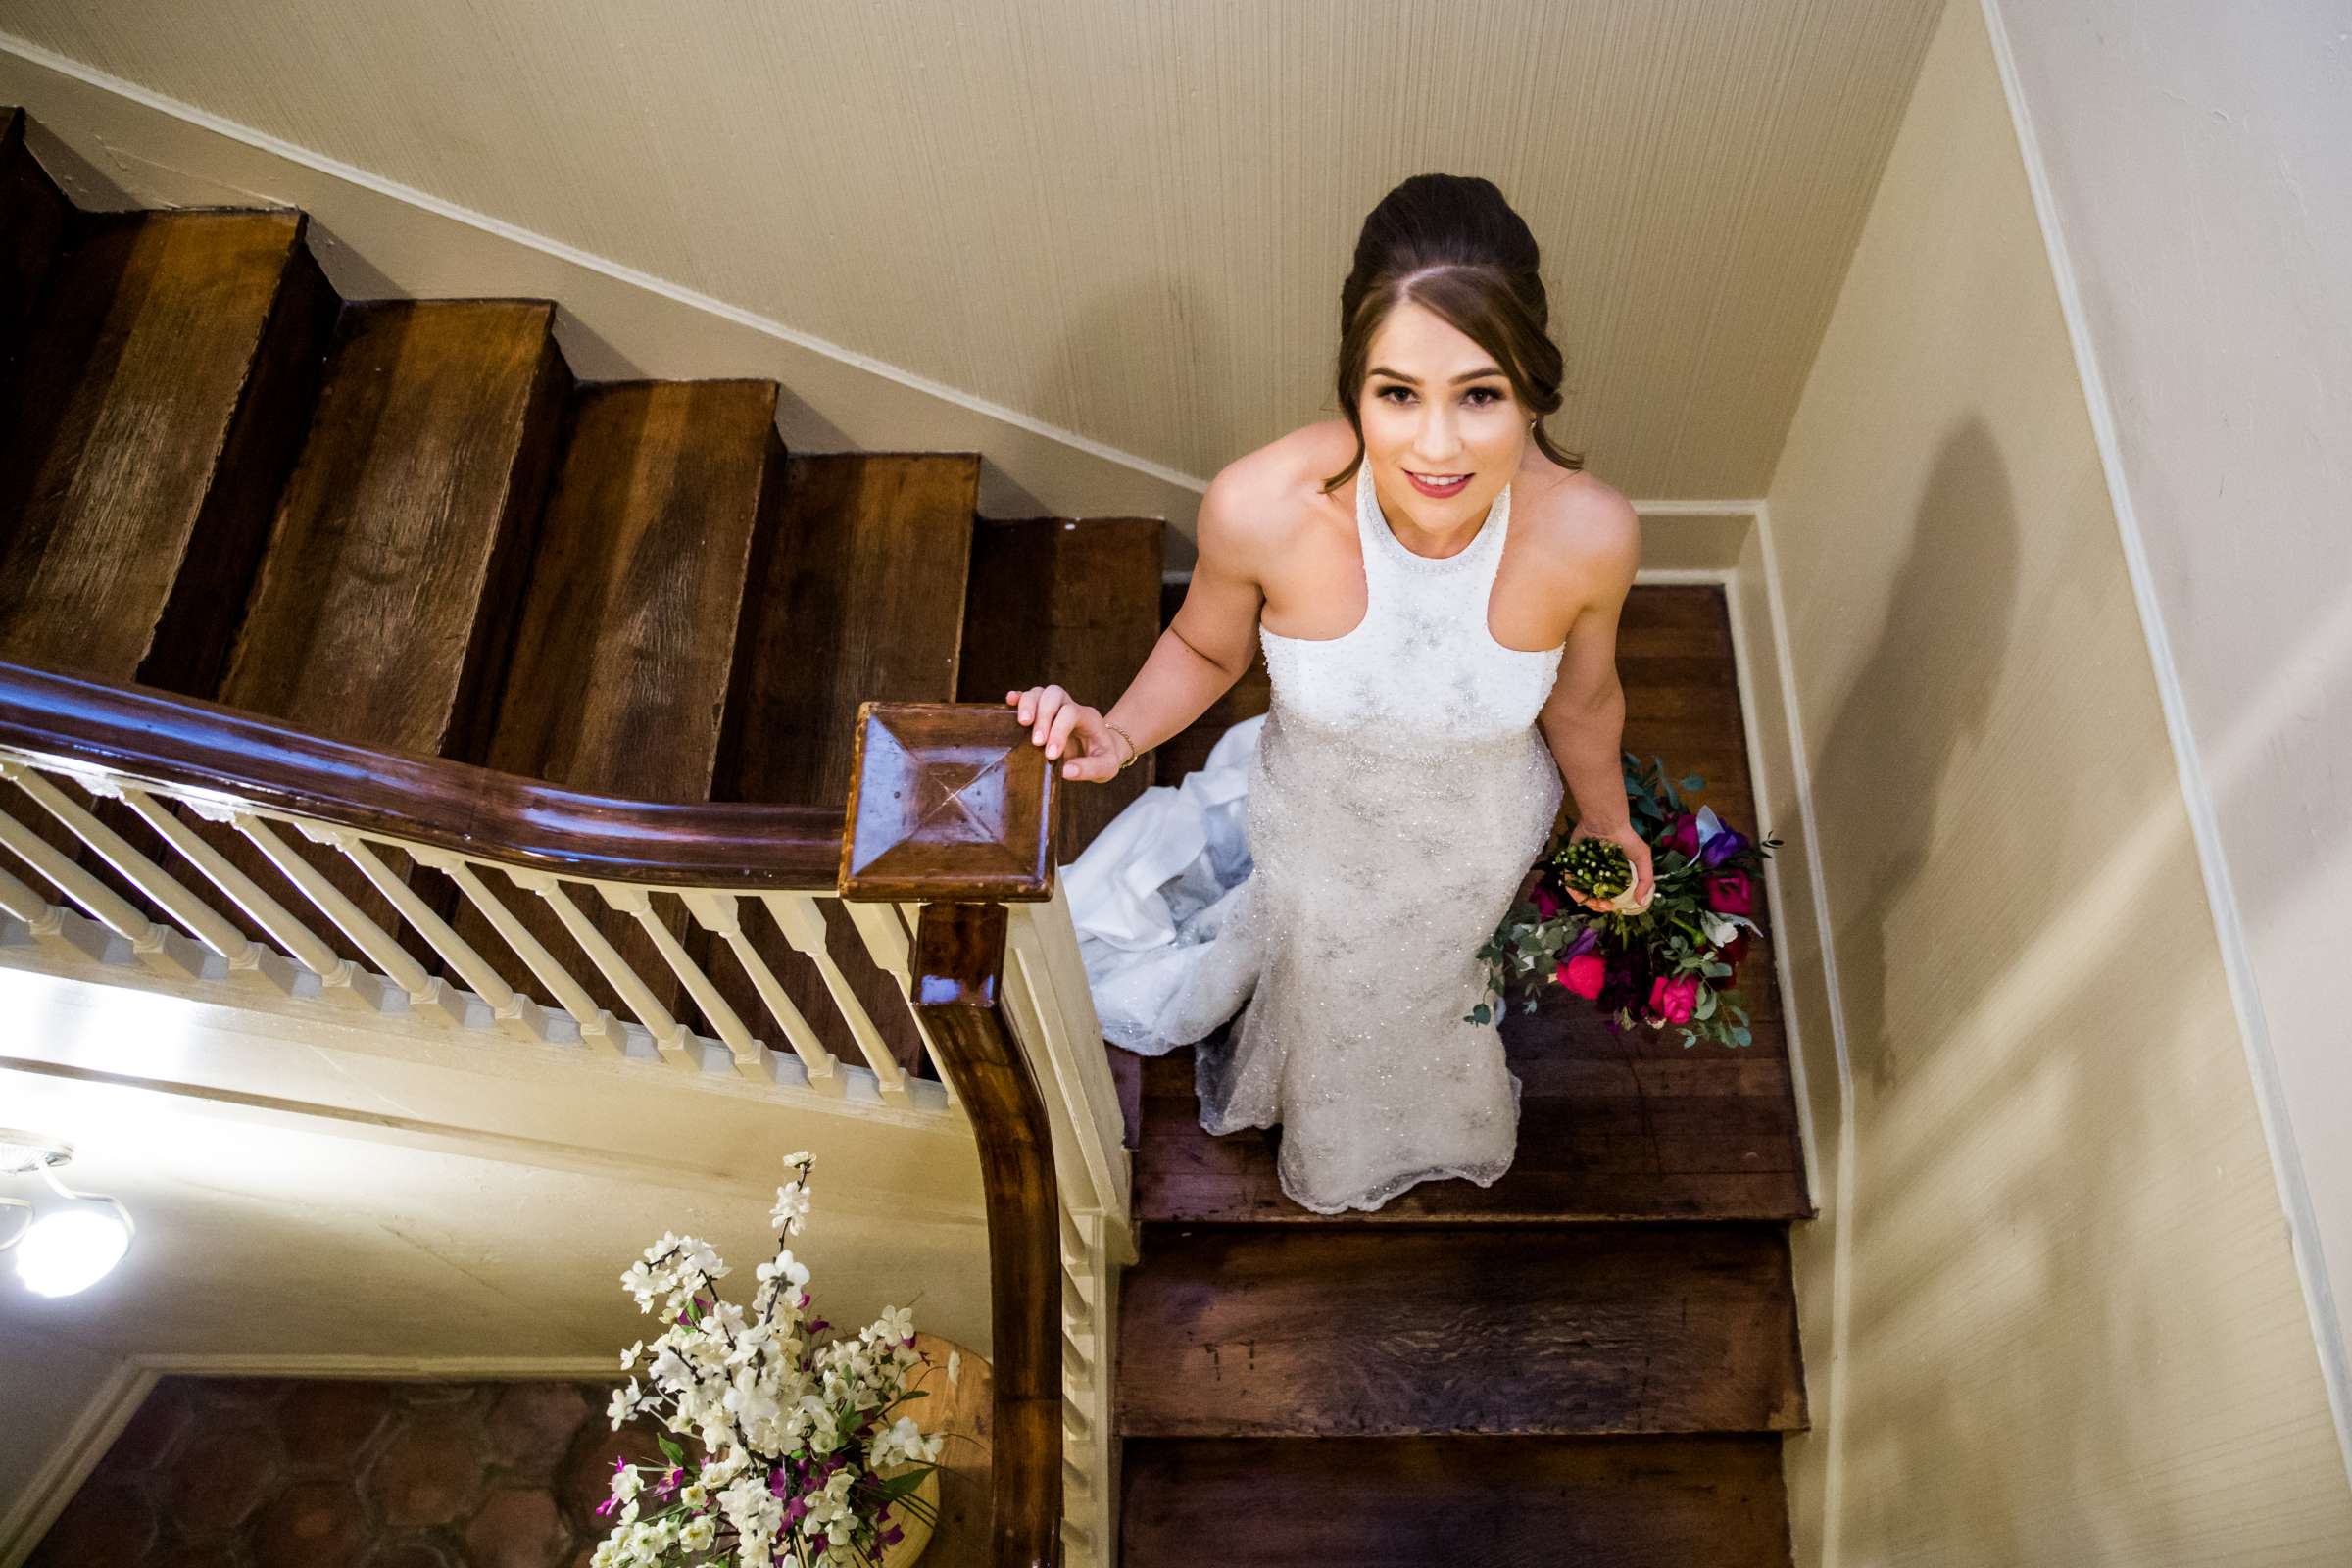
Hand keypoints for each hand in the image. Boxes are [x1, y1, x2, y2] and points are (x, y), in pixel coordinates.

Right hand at [1005, 685, 1126, 782]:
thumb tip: (1067, 771)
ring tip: (1022, 723)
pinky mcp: (1041, 712)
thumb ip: (1091, 769)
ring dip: (1028, 704)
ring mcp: (1055, 706)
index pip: (1070, 713)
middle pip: (1054, 694)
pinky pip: (1028, 696)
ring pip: (1039, 691)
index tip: (1051, 755)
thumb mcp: (1106, 767)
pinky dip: (1018, 698)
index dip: (1059, 731)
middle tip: (1037, 742)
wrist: (1100, 750)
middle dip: (1043, 715)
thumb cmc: (1102, 757)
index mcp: (1087, 716)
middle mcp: (1070, 706)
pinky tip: (1010, 701)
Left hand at [1564, 819, 1654, 912]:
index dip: (1612, 905)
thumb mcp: (1643, 858)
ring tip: (1594, 902)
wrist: (1605, 822)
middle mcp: (1599, 874)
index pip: (1612, 896)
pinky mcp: (1573, 864)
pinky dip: (1573, 891)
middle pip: (1596, 897)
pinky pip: (1570, 882)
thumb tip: (1641, 902)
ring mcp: (1585, 870)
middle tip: (1604, 905)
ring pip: (1582, 892)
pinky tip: (1579, 894)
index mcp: (1615, 876)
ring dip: (1587, 901)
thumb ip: (1646, 880)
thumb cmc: (1626, 838)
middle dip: (1599, 905)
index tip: (1613, 907)